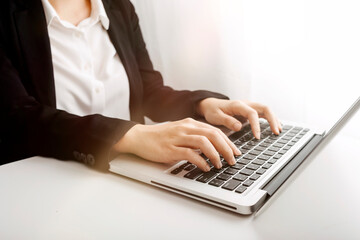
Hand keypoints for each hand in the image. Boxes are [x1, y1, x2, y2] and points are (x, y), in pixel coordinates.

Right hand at [113, 118, 240, 171]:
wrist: (139, 137)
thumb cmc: (160, 137)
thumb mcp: (180, 132)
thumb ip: (194, 136)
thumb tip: (212, 148)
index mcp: (190, 123)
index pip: (215, 130)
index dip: (228, 142)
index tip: (236, 152)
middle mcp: (186, 128)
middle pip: (213, 135)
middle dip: (226, 148)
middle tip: (233, 160)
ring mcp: (178, 137)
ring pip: (204, 142)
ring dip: (215, 154)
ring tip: (220, 165)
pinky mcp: (171, 149)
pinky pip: (190, 153)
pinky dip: (201, 161)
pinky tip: (205, 167)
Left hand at [197, 98, 281, 138]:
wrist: (210, 105)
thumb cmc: (212, 111)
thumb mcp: (216, 117)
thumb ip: (227, 121)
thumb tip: (239, 127)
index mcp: (238, 105)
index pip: (252, 113)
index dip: (256, 125)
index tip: (257, 137)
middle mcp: (246, 104)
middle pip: (264, 108)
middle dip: (272, 120)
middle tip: (276, 132)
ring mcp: (249, 106)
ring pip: (266, 110)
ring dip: (274, 119)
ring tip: (278, 130)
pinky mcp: (250, 110)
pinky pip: (263, 113)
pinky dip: (271, 119)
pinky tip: (275, 126)